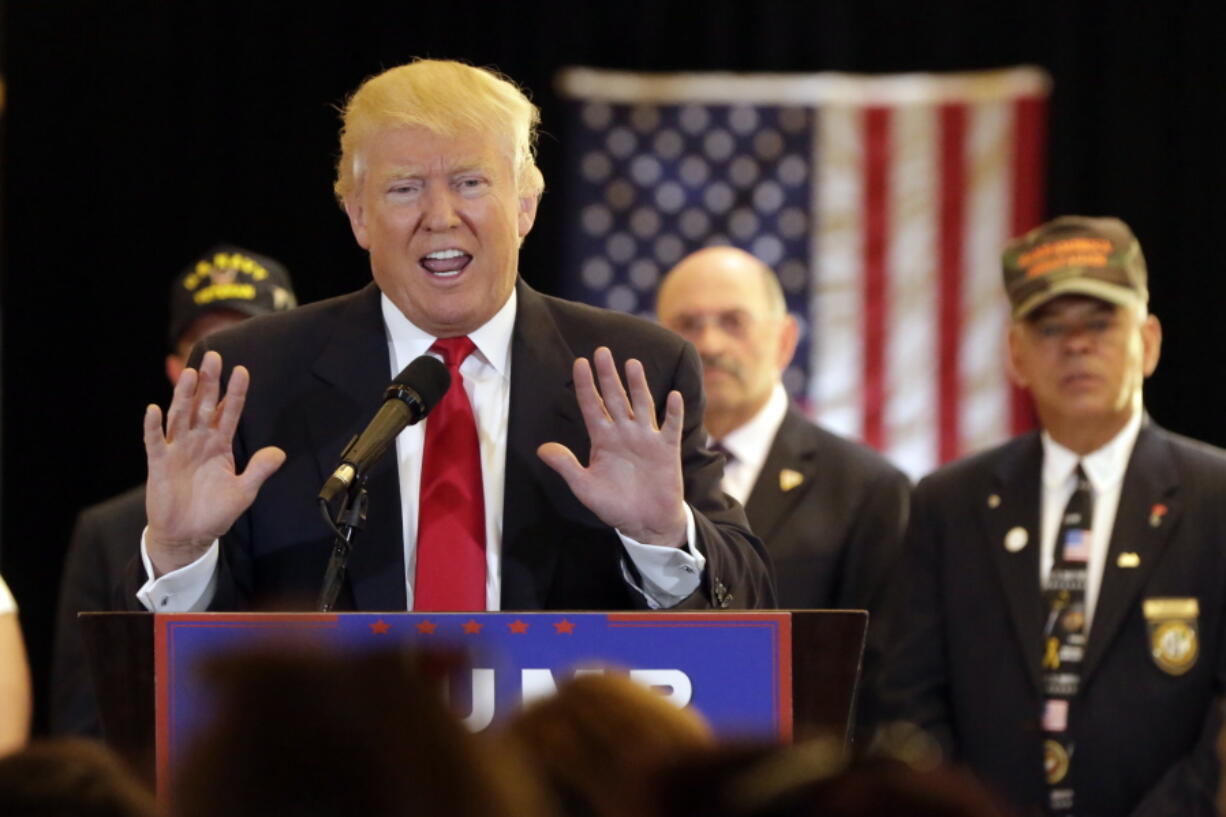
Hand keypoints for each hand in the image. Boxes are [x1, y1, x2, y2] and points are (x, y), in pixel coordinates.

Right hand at [143, 351, 285, 575]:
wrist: (189, 535)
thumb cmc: (215, 512)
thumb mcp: (244, 491)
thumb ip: (259, 470)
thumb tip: (279, 453)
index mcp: (220, 445)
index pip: (229, 412)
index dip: (235, 393)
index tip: (242, 371)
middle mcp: (198, 442)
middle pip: (204, 406)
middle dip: (210, 382)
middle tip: (215, 357)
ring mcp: (178, 450)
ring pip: (181, 416)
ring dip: (185, 396)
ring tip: (191, 374)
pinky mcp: (159, 464)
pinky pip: (155, 442)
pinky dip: (153, 427)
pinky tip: (154, 409)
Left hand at [538, 347, 686, 547]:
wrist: (645, 523)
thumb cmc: (615, 505)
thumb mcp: (585, 487)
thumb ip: (566, 466)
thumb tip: (541, 449)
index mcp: (603, 439)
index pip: (592, 405)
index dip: (586, 385)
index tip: (579, 362)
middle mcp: (624, 433)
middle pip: (615, 398)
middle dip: (608, 375)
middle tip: (602, 351)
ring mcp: (646, 439)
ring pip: (642, 405)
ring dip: (638, 385)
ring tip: (632, 363)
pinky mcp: (666, 449)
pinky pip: (670, 426)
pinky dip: (673, 412)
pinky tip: (672, 395)